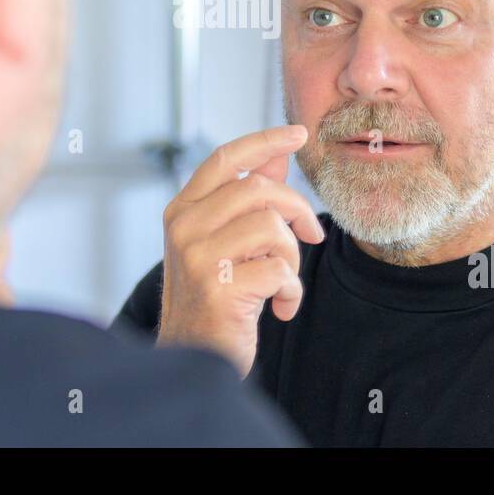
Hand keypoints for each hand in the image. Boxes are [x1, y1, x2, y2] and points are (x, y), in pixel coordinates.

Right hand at [156, 125, 323, 375]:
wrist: (191, 360)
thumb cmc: (213, 298)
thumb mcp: (223, 242)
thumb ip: (246, 200)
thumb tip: (277, 156)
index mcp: (182, 211)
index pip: (225, 159)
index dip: (264, 141)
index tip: (298, 134)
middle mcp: (183, 228)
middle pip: (258, 189)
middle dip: (297, 211)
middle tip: (311, 238)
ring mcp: (197, 258)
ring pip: (271, 228)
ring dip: (293, 257)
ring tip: (284, 280)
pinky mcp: (218, 289)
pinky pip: (279, 270)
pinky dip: (291, 291)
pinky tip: (280, 307)